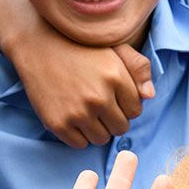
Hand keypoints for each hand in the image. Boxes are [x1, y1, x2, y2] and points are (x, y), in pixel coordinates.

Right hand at [20, 42, 154, 148]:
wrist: (38, 44)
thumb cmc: (80, 46)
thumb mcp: (114, 48)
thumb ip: (139, 68)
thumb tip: (150, 96)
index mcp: (116, 77)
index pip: (136, 110)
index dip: (124, 104)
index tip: (111, 95)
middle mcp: (99, 97)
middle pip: (121, 127)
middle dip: (113, 118)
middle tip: (98, 104)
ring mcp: (78, 112)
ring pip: (102, 139)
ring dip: (97, 128)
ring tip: (86, 110)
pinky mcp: (58, 123)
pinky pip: (80, 144)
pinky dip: (78, 135)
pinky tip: (72, 116)